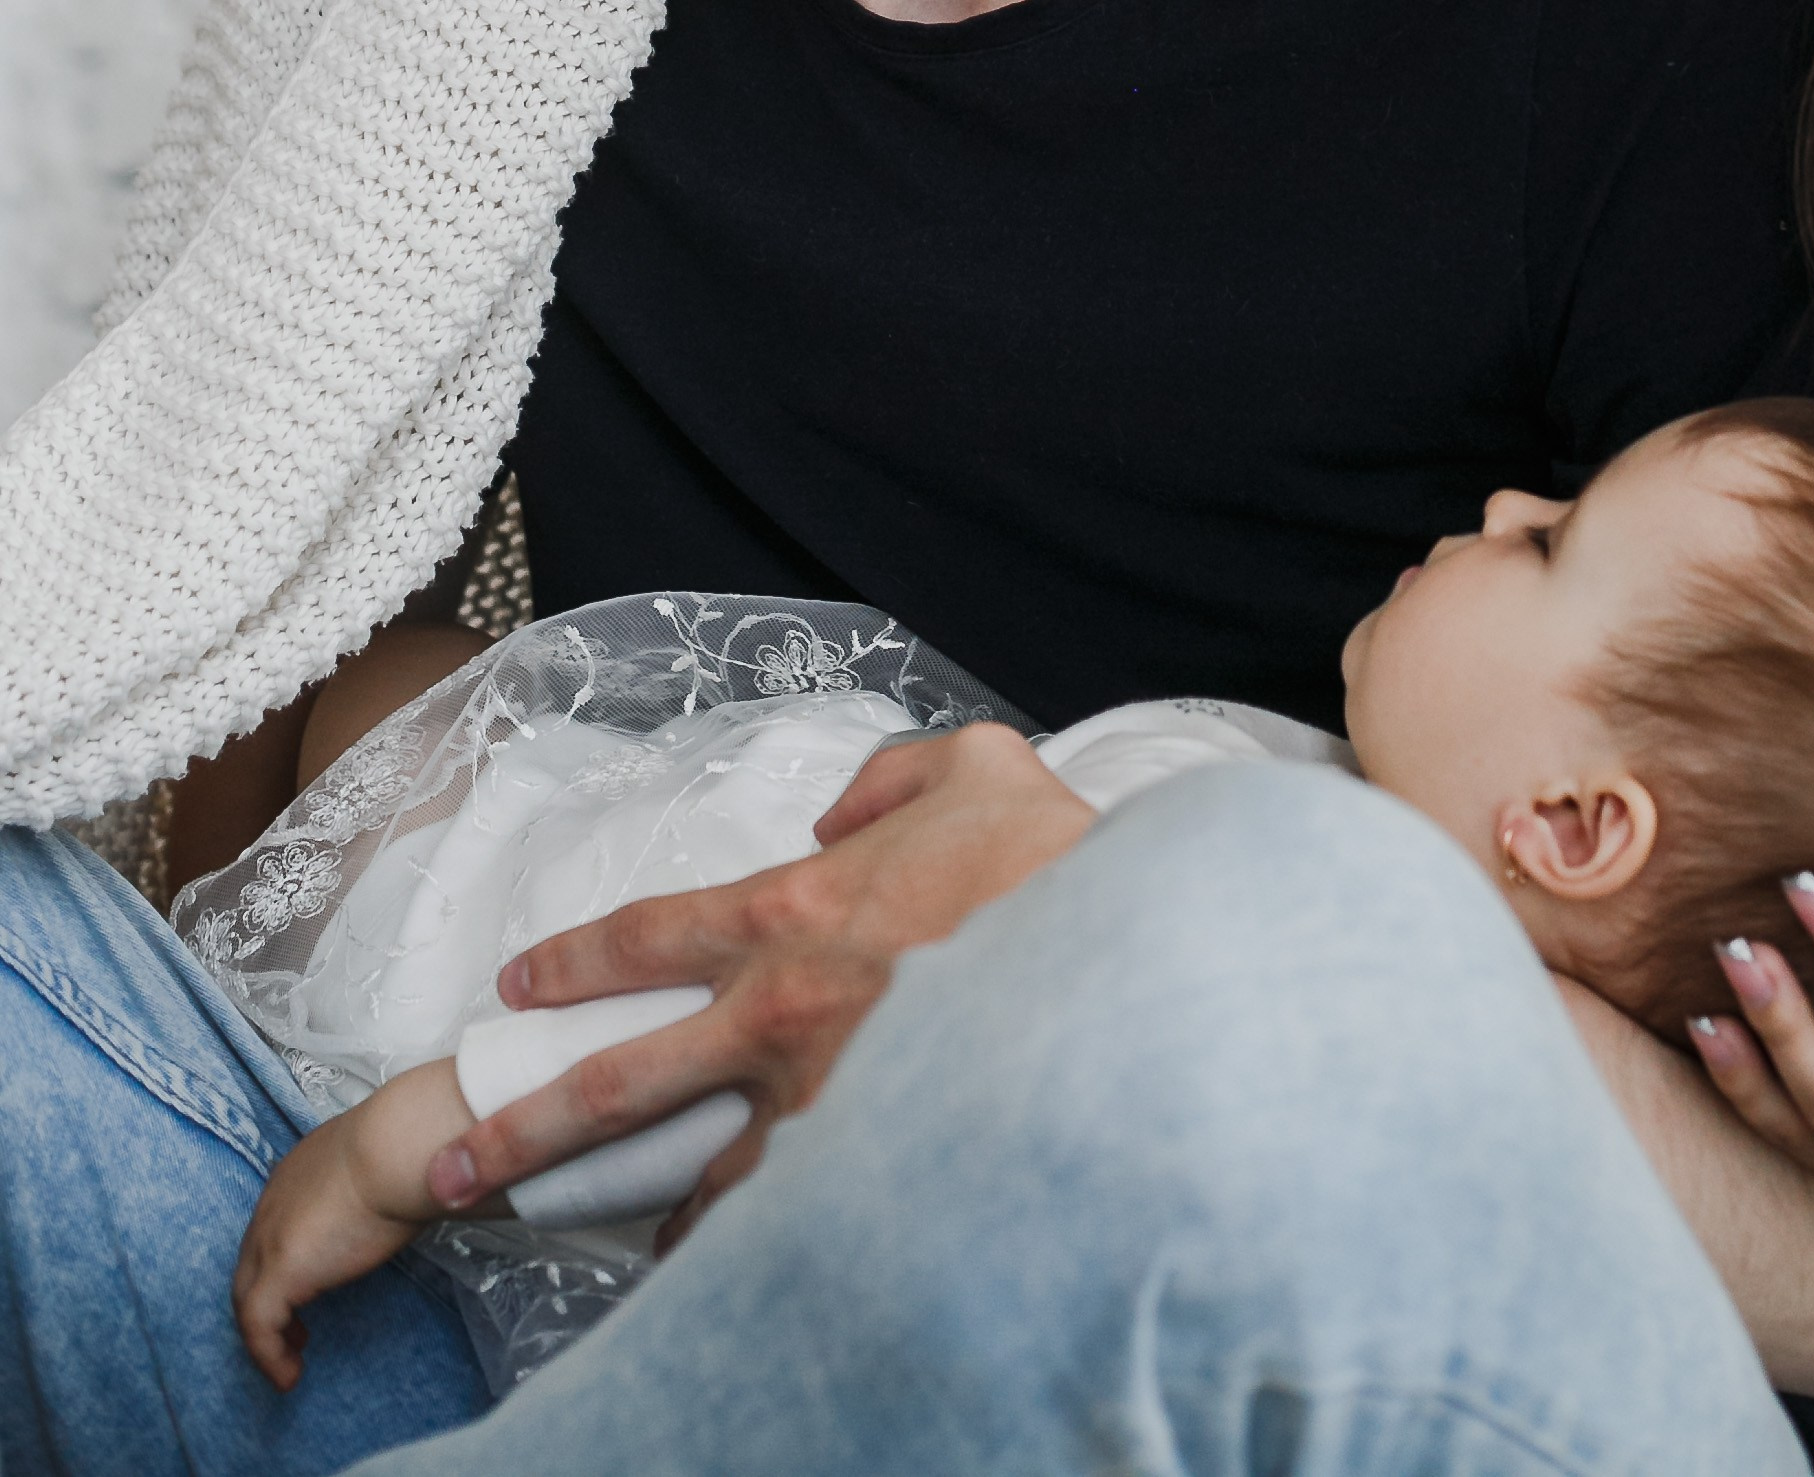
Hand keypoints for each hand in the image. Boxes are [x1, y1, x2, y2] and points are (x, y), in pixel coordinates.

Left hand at [234, 1062, 477, 1389]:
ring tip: (291, 1360)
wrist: (398, 1148)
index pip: (275, 1224)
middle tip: (293, 1330)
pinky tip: (289, 1376)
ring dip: (266, 1334)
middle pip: (252, 1263)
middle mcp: (273, 1204)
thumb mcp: (384, 1163)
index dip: (285, 1258)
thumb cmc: (408, 1146)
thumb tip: (415, 1195)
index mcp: (297, 1174)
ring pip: (247, 1298)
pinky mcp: (277, 1273)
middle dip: (268, 1299)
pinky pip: (258, 1329)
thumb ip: (381, 1184)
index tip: (307, 1284)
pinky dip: (269, 1356)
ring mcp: (269, 1239)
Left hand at [425, 723, 1091, 1244]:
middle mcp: (784, 1017)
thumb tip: (842, 813)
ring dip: (641, 1211)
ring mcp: (827, 1106)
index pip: (645, 938)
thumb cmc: (1055, 862)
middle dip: (524, 1127)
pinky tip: (725, 1278)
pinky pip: (789, 1221)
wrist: (1130, 965)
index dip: (572, 964)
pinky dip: (750, 1250)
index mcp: (793, 911)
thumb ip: (888, 778)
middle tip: (453, 1167)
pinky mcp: (879, 1168)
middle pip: (618, 1083)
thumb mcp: (970, 767)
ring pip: (700, 1175)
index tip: (518, 991)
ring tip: (595, 1245)